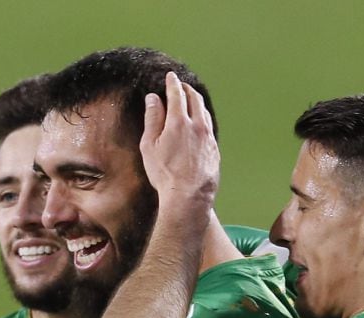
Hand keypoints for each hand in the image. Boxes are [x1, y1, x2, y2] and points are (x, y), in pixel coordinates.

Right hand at [140, 72, 219, 207]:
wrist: (188, 195)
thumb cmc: (164, 173)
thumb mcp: (150, 146)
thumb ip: (152, 119)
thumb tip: (153, 99)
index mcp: (178, 121)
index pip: (176, 94)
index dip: (172, 83)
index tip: (170, 77)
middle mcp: (197, 125)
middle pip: (194, 99)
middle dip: (186, 89)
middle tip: (181, 86)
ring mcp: (208, 136)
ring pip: (204, 111)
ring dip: (197, 102)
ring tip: (191, 100)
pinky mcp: (214, 148)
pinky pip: (209, 126)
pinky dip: (203, 118)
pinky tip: (199, 122)